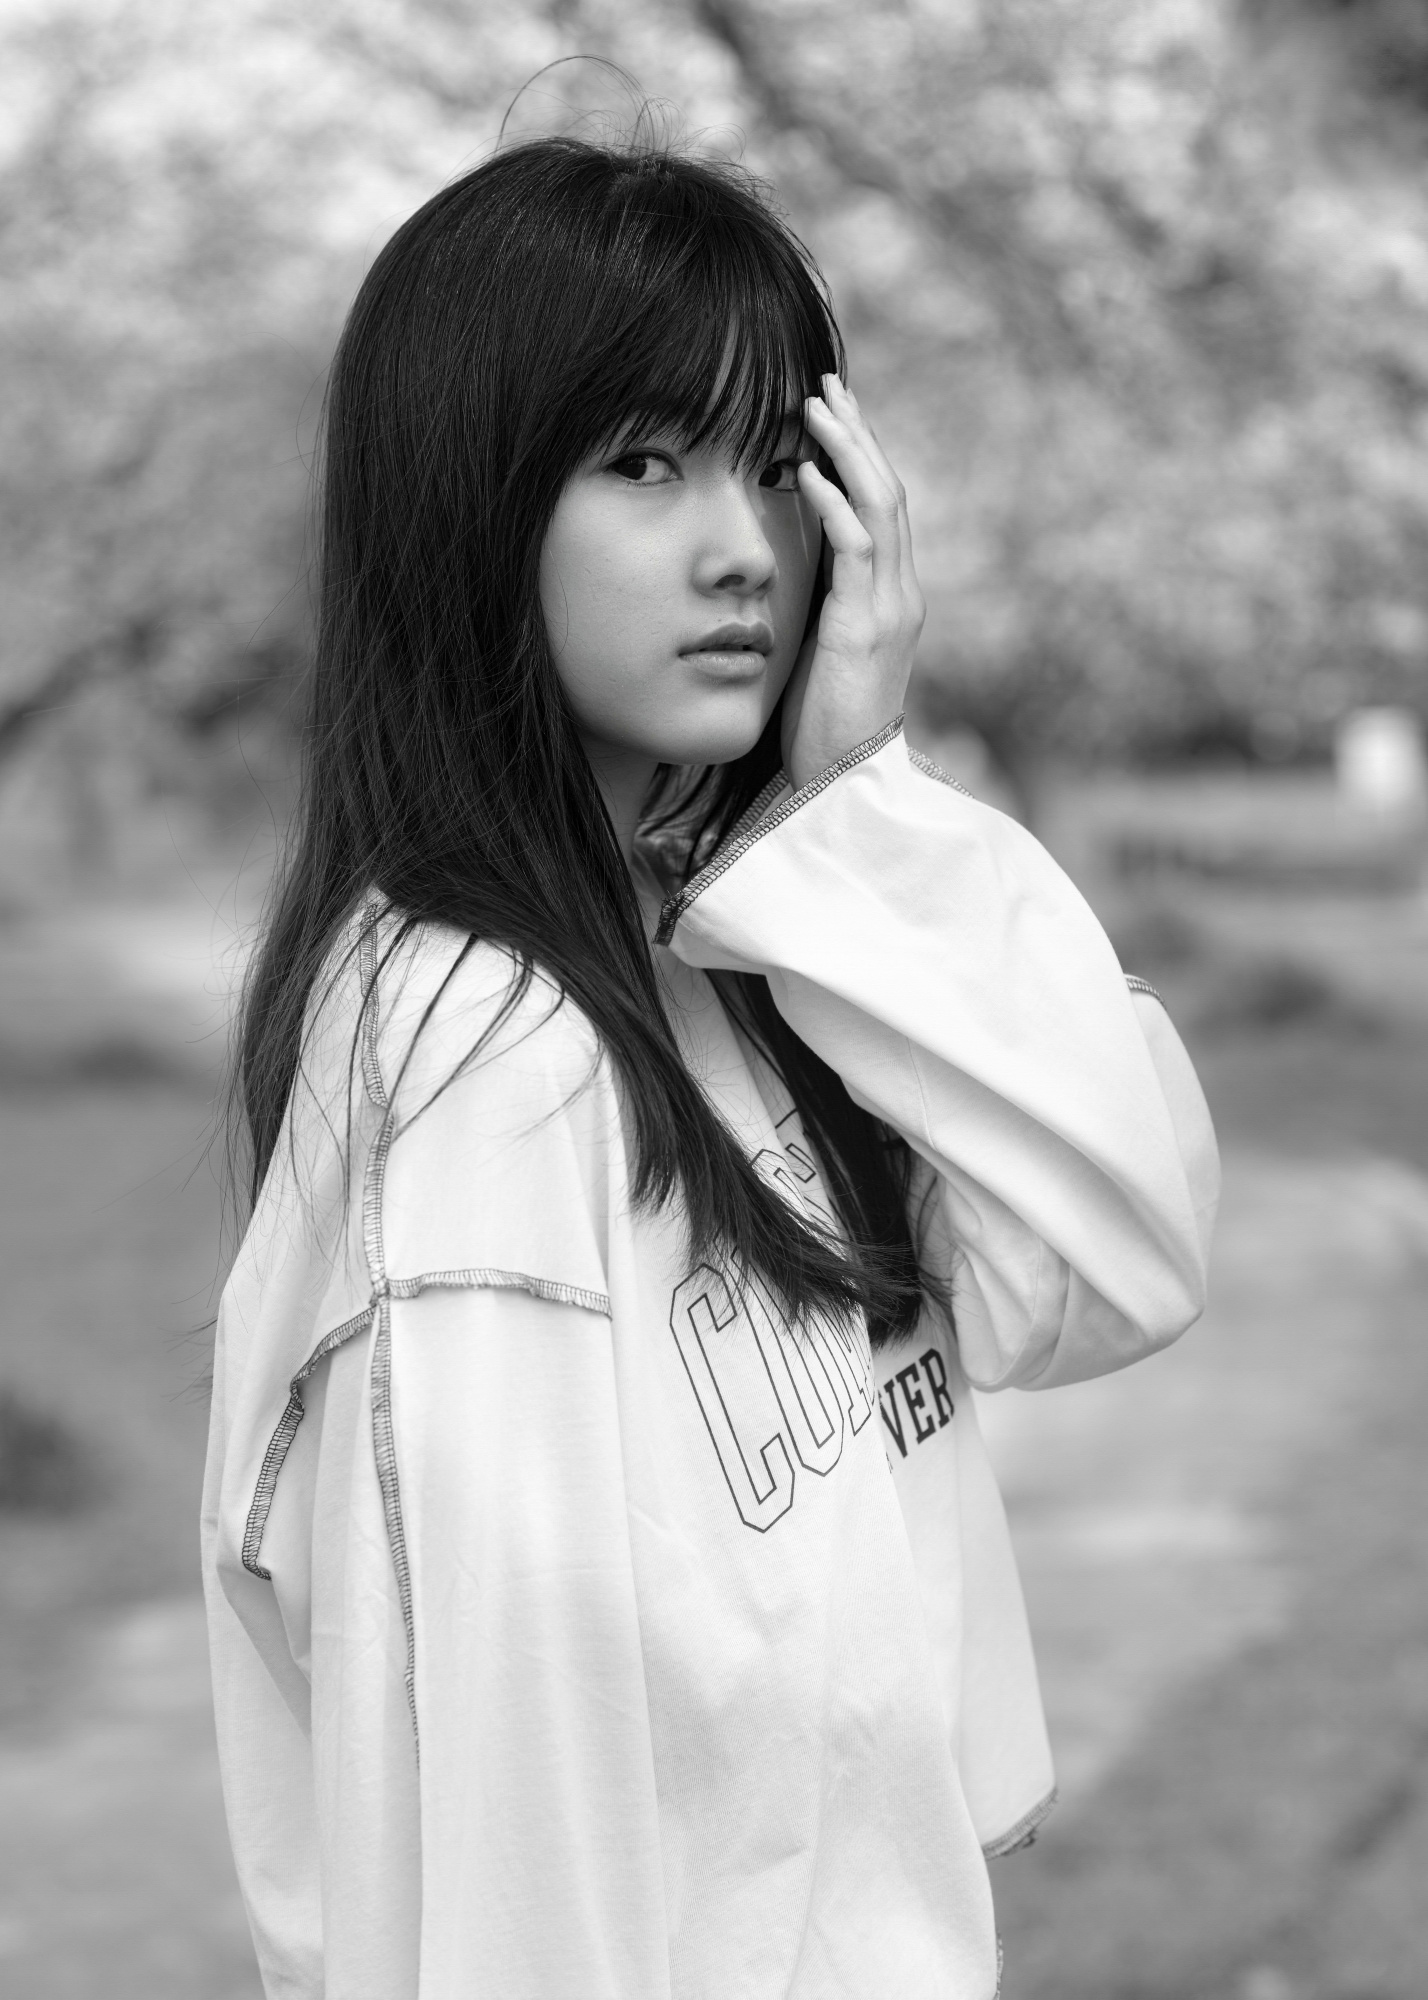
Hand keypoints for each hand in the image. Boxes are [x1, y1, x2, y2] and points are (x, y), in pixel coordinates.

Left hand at [780, 374, 924, 791]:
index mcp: (891, 599)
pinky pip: (855, 550)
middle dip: (858, 434)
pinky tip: (807, 472)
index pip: (882, 509)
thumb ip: (816, 605)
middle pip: (888, 492)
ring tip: (816, 407)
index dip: (859, 457)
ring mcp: (890, 611)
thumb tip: (784, 565)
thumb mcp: (819, 651)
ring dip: (847, 452)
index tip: (830, 413)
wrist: (842, 788)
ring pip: (881, 507)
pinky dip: (833, 505)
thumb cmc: (821, 729)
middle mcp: (901, 596)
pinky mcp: (866, 629)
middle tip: (826, 385)